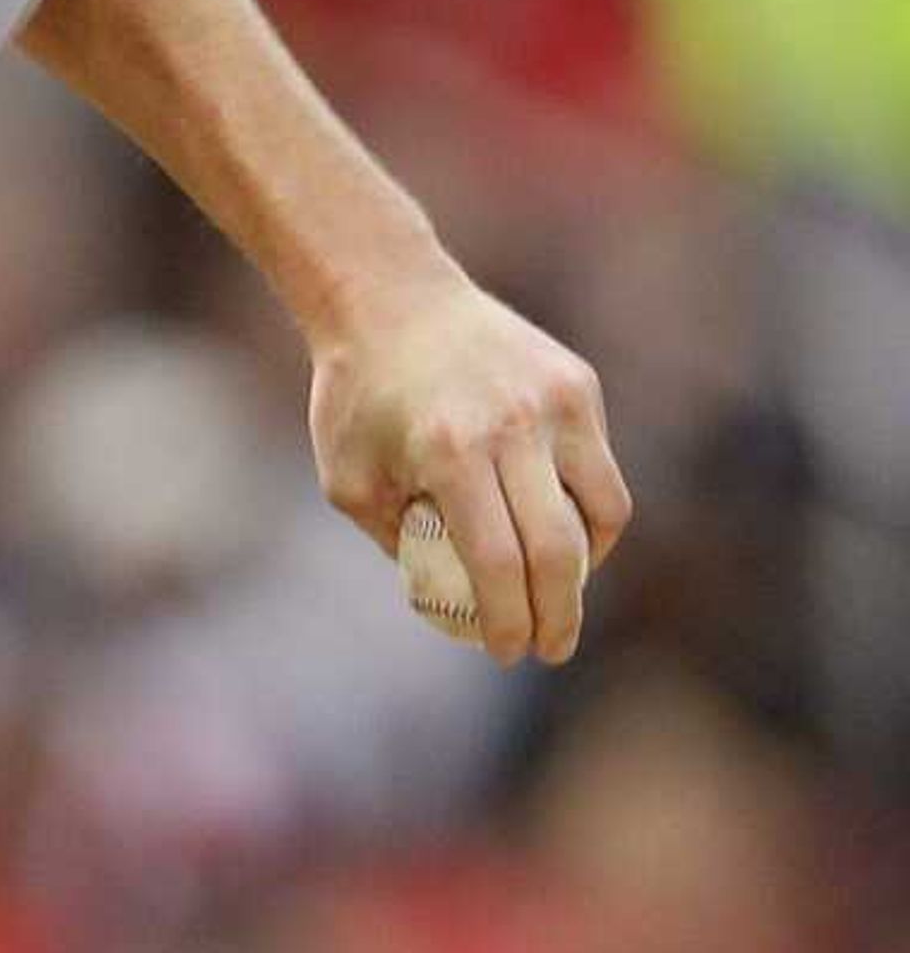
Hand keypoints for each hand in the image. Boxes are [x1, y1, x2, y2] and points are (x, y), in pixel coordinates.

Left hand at [307, 269, 631, 664]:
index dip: (508, 619)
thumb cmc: (357, 400)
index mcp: (450, 453)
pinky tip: (561, 535)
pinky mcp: (579, 386)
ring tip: (557, 594)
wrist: (391, 299)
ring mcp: (556, 403)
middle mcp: (513, 427)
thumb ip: (400, 542)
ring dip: (585, 568)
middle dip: (558, 614)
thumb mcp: (350, 482)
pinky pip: (599, 470)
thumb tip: (451, 601)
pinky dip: (589, 515)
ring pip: (601, 512)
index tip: (506, 653)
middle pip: (559, 549)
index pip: (499, 561)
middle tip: (549, 649)